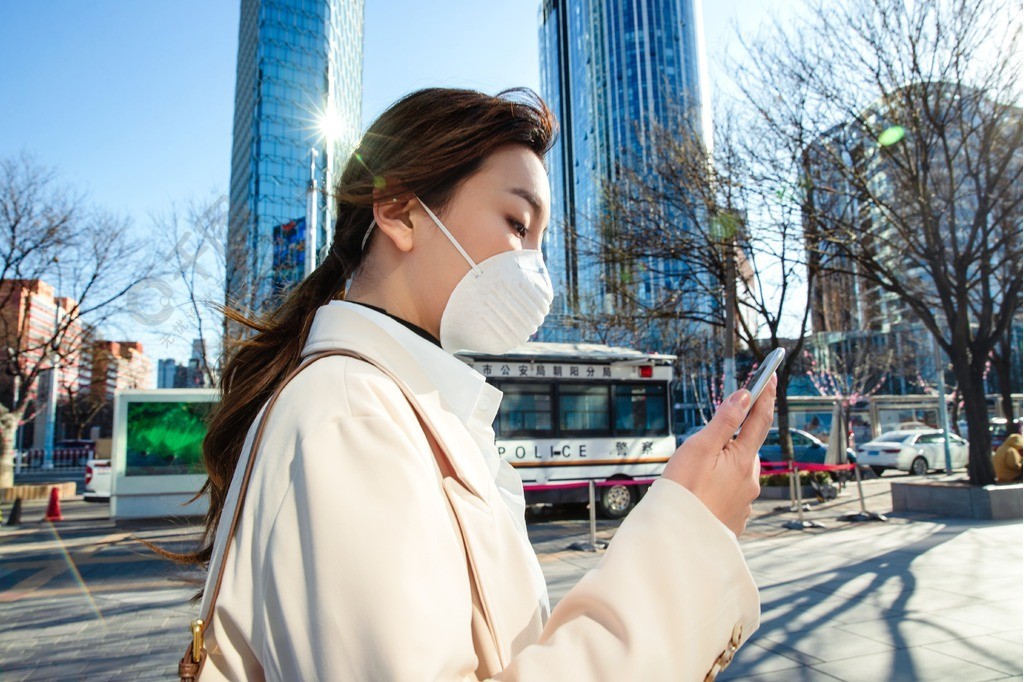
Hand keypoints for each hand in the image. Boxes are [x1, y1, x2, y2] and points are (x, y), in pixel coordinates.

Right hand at [662, 375, 776, 535]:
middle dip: (735, 439)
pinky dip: (720, 488)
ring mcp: (744, 502)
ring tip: (697, 473)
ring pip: (739, 472)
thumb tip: (744, 396)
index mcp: (743, 461)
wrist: (675, 539)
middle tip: (709, 442)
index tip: (772, 375)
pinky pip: (732, 494)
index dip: (766, 395)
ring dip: (725, 466)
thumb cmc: (683, 493)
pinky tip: (702, 493)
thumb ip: (724, 422)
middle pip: (748, 448)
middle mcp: (750, 481)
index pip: (760, 419)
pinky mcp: (735, 518)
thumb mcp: (699, 449)